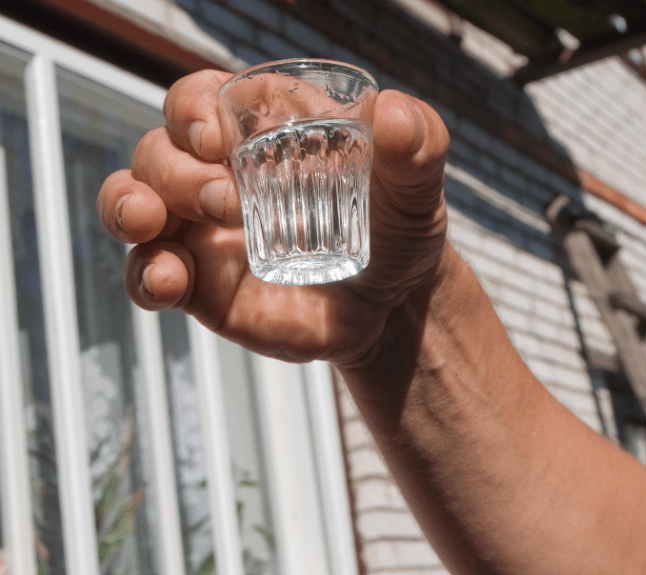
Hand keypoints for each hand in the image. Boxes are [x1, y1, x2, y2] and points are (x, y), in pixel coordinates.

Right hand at [97, 69, 450, 366]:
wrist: (394, 303)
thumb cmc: (398, 227)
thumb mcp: (417, 185)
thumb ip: (417, 145)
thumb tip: (395, 114)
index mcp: (259, 133)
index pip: (200, 101)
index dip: (192, 109)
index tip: (215, 136)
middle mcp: (218, 175)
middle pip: (159, 151)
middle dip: (176, 170)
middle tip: (226, 201)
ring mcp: (203, 233)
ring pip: (132, 203)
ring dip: (129, 206)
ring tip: (154, 223)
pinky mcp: (201, 286)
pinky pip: (148, 275)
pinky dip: (146, 276)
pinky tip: (168, 282)